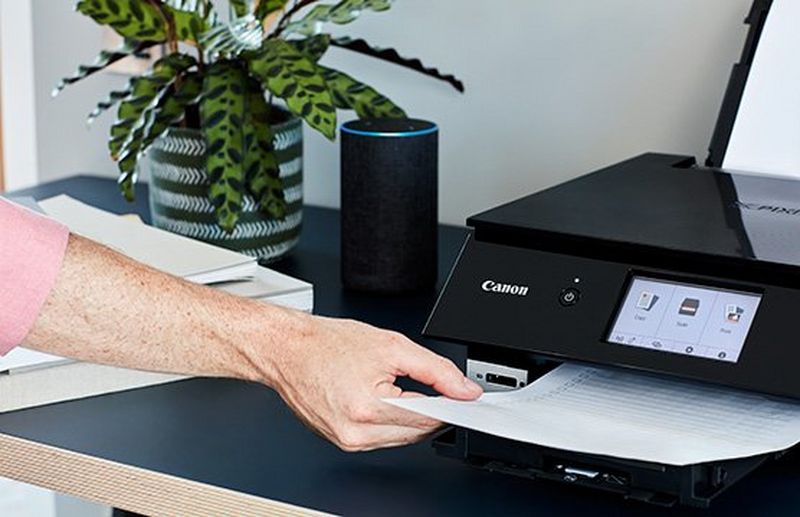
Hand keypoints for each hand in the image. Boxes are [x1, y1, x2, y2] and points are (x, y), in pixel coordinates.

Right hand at [263, 313, 482, 451]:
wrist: (286, 350)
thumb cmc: (326, 344)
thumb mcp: (392, 345)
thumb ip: (436, 370)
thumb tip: (464, 390)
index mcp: (368, 408)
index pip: (428, 417)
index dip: (451, 404)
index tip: (462, 397)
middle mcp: (356, 433)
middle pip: (417, 432)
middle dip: (432, 411)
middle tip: (434, 386)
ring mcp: (347, 441)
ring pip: (401, 438)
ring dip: (410, 417)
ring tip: (398, 386)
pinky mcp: (341, 442)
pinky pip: (381, 438)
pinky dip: (390, 421)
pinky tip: (384, 399)